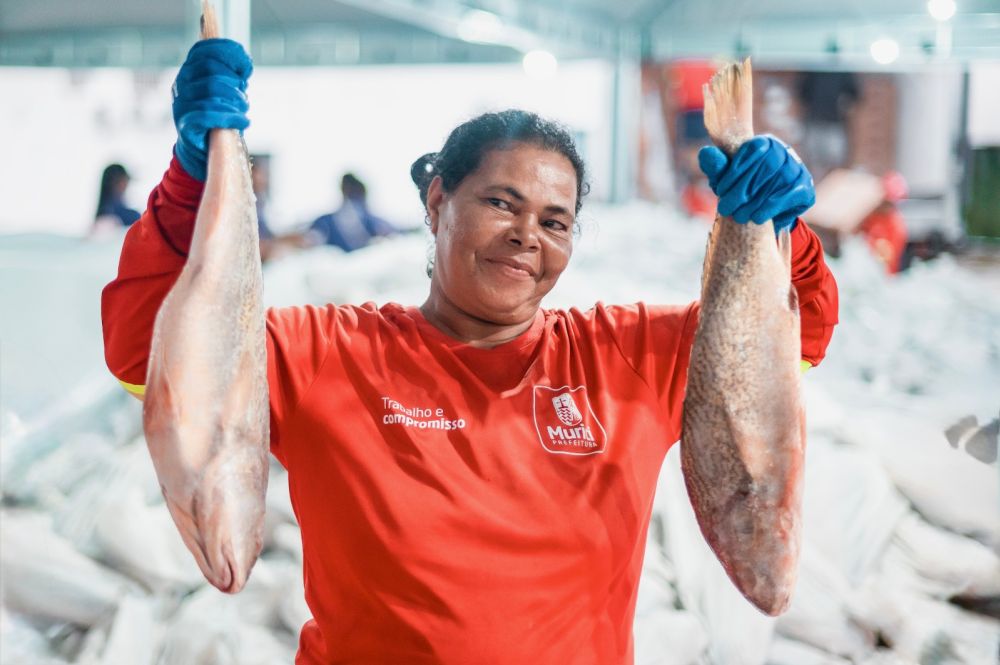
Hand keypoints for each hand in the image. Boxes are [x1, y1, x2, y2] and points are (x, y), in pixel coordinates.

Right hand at [172, 39, 252, 180]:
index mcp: (190, 71)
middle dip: (234, 82)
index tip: (246, 67)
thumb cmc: (218, 120)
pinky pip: (208, 113)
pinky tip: (243, 122)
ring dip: (235, 101)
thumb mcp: (226, 94)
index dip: (227, 52)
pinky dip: (231, 117)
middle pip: (211, 68)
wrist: (203, 152)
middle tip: (243, 100)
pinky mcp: (185, 123)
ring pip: (210, 89)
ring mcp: (181, 103)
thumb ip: (232, 77)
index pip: (203, 49)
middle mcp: (182, 83)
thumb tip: (244, 64)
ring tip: (243, 112)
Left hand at [698, 135, 814, 233]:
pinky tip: (756, 218)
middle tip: (724, 209)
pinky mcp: (805, 187)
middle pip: (762, 169)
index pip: (749, 152)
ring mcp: (796, 169)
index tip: (719, 190)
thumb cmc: (745, 188)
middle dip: (739, 192)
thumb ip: (718, 167)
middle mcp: (783, 151)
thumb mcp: (728, 178)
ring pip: (773, 184)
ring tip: (737, 217)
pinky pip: (786, 197)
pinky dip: (769, 208)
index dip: (732, 173)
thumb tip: (705, 152)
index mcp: (763, 143)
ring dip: (752, 204)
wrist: (769, 208)